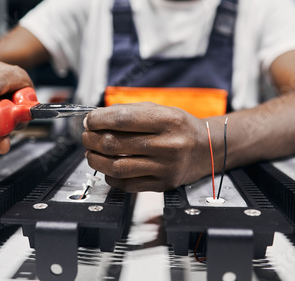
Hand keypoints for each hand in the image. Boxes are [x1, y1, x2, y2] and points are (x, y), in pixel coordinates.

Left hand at [82, 103, 211, 191]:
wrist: (208, 149)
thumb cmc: (181, 127)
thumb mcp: (161, 109)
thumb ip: (129, 111)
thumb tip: (96, 118)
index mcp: (167, 120)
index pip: (122, 119)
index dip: (99, 120)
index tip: (89, 120)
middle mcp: (168, 144)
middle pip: (115, 144)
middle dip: (92, 139)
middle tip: (87, 136)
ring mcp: (165, 167)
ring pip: (117, 167)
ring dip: (96, 160)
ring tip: (91, 153)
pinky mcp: (163, 184)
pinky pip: (127, 185)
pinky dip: (110, 176)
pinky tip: (108, 168)